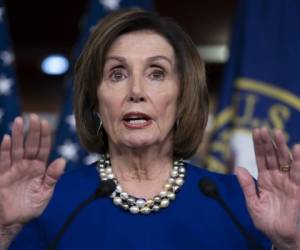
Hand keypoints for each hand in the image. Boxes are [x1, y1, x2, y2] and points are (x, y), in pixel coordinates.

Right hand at [0, 114, 65, 225]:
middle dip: (32, 131)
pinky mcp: (1, 175)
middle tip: (33, 116)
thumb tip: (62, 160)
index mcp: (39, 168)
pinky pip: (3, 160)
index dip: (44, 136)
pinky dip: (4, 150)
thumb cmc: (30, 207)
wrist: (12, 222)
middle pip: (30, 145)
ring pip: (16, 149)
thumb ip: (53, 177)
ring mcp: (13, 169)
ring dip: (18, 135)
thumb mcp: (45, 193)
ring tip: (19, 121)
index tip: (46, 123)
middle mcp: (26, 165)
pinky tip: (7, 138)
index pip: (43, 148)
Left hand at [235, 128, 299, 249]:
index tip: (256, 131)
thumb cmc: (266, 221)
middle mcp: (276, 177)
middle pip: (272, 155)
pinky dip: (298, 161)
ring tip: (278, 133)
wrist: (280, 236)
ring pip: (285, 160)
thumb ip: (247, 186)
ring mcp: (288, 181)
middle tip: (264, 129)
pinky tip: (297, 148)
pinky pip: (298, 172)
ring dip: (282, 147)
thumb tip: (238, 168)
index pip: (261, 158)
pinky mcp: (298, 188)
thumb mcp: (252, 203)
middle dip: (268, 142)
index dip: (258, 145)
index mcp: (264, 179)